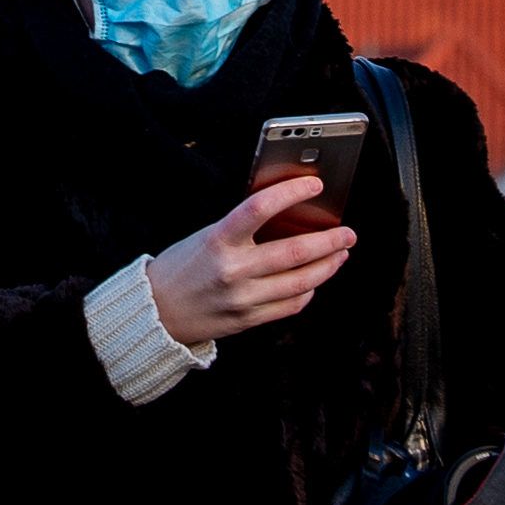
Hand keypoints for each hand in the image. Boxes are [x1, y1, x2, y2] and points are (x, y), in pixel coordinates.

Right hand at [142, 176, 356, 343]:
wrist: (156, 310)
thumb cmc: (183, 265)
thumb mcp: (206, 235)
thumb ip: (243, 227)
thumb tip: (289, 214)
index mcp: (218, 240)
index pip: (260, 208)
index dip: (291, 193)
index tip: (315, 185)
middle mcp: (232, 270)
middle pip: (294, 252)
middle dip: (329, 241)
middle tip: (348, 233)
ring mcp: (243, 298)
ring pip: (300, 282)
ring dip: (327, 266)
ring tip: (340, 254)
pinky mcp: (249, 319)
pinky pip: (291, 305)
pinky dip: (308, 290)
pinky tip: (315, 280)